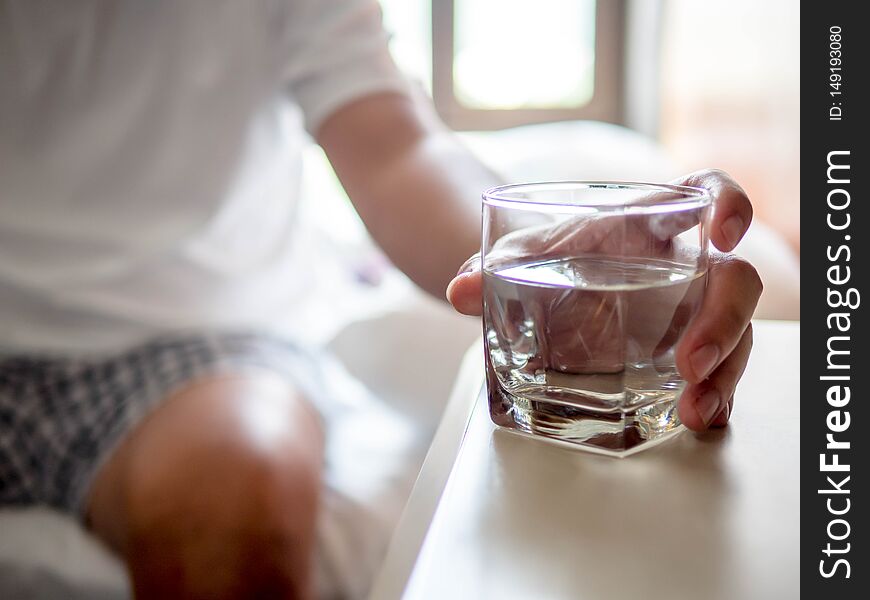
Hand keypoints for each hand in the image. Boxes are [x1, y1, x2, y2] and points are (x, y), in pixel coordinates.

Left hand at [446, 170, 761, 431]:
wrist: (538, 291)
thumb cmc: (542, 259)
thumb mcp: (518, 257)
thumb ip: (492, 268)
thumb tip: (460, 290)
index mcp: (647, 221)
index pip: (704, 193)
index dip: (728, 204)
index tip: (726, 232)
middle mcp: (681, 266)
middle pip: (733, 280)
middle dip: (722, 321)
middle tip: (689, 363)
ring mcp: (688, 312)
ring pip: (735, 334)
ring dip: (723, 373)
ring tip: (695, 410)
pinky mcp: (683, 354)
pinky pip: (716, 373)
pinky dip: (713, 397)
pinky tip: (700, 420)